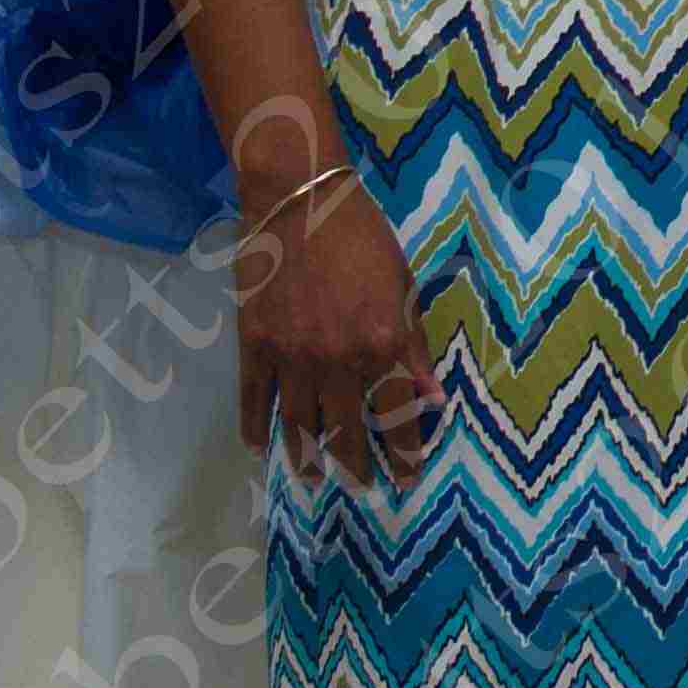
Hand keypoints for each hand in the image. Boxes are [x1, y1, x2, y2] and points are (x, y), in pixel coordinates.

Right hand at [234, 178, 438, 483]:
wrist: (299, 198)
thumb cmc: (362, 237)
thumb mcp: (404, 287)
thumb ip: (415, 347)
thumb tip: (434, 399)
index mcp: (381, 345)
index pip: (396, 416)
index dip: (403, 453)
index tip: (406, 479)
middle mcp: (337, 361)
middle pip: (345, 433)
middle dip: (356, 468)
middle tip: (360, 489)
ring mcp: (290, 357)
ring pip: (298, 427)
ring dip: (306, 460)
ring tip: (313, 480)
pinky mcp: (254, 346)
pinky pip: (254, 400)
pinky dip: (256, 428)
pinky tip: (262, 449)